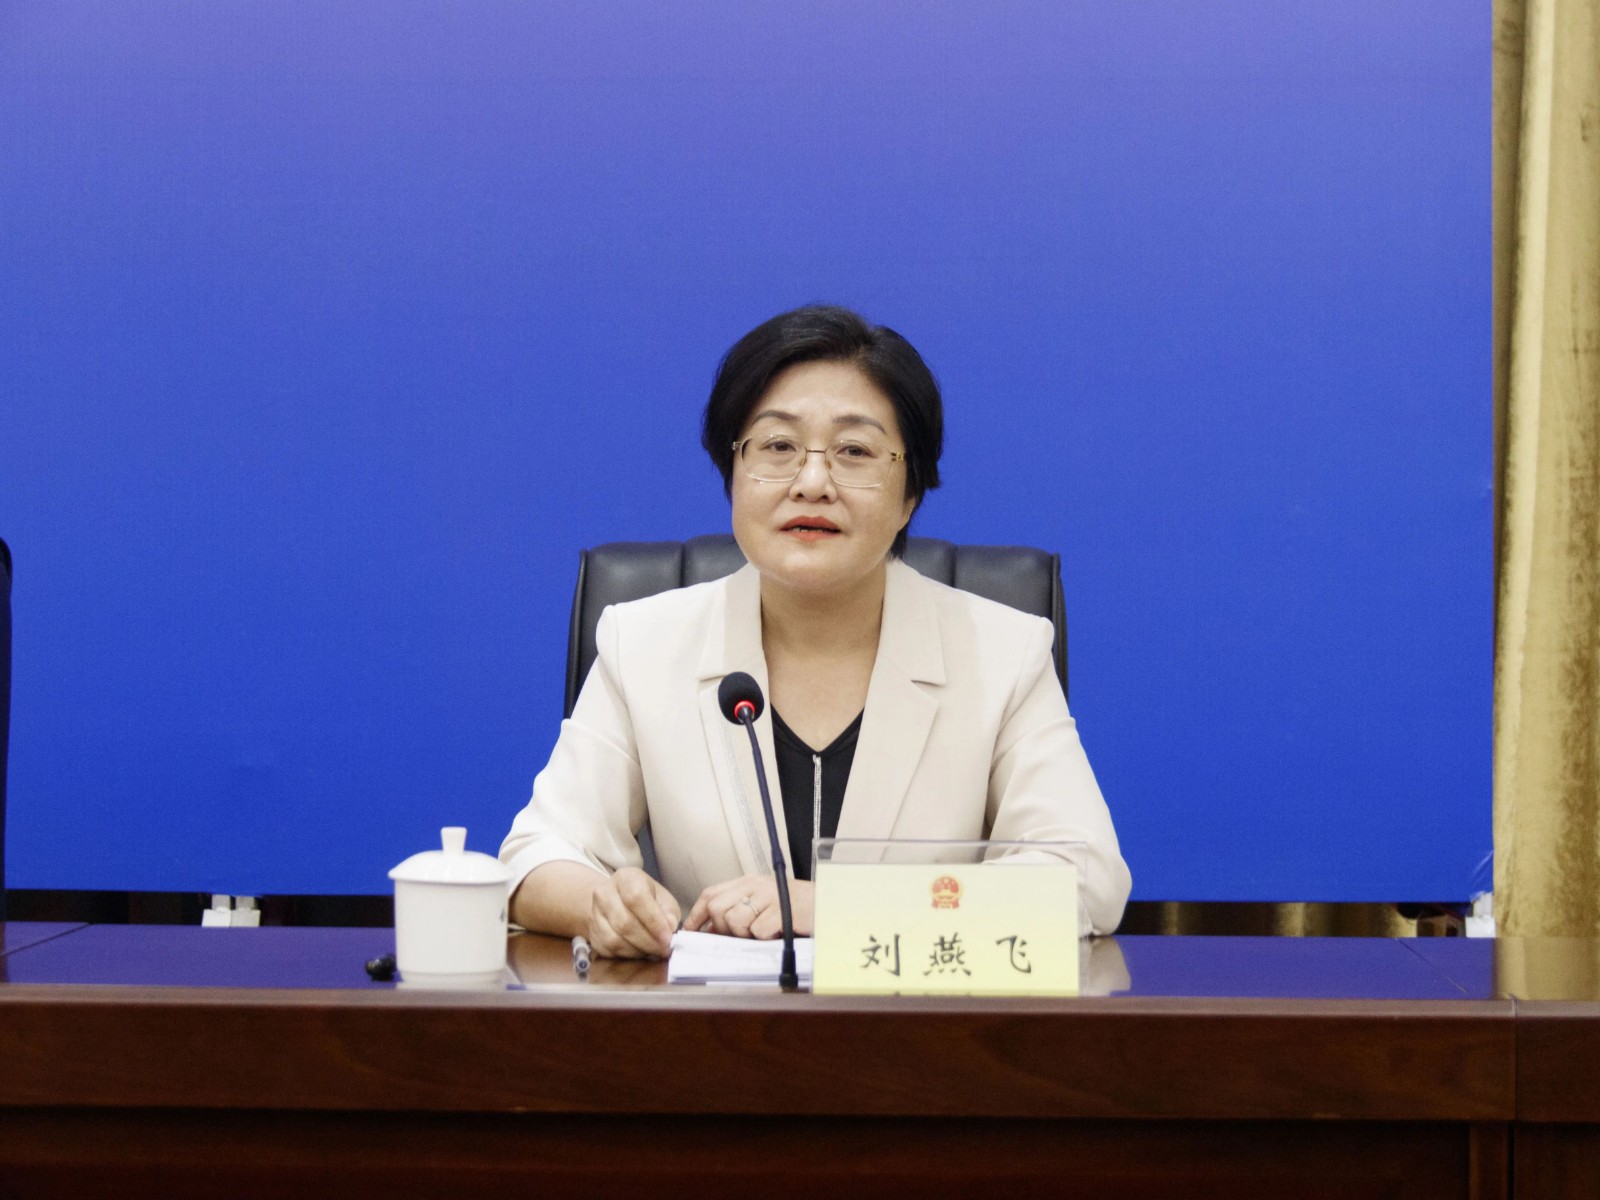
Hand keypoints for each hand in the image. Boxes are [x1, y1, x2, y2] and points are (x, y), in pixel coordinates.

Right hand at [587, 867, 680, 958]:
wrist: (619, 902)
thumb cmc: (647, 900)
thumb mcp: (664, 900)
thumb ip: (668, 913)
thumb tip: (669, 927)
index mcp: (626, 878)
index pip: (636, 898)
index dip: (653, 921)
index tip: (667, 937)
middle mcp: (605, 892)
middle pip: (624, 922)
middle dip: (648, 941)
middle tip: (663, 949)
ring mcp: (594, 913)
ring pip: (614, 939)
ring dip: (638, 950)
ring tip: (653, 951)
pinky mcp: (592, 932)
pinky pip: (608, 950)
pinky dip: (627, 955)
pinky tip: (639, 951)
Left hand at [685, 874, 813, 939]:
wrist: (831, 905)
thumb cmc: (798, 908)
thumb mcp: (765, 904)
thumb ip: (739, 911)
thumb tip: (711, 931)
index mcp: (749, 882)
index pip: (711, 893)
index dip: (696, 914)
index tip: (689, 931)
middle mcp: (756, 885)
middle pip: (717, 908)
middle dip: (722, 928)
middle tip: (740, 936)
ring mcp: (769, 896)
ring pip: (734, 921)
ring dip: (745, 935)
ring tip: (763, 933)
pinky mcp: (781, 911)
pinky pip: (757, 931)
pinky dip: (765, 938)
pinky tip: (778, 932)